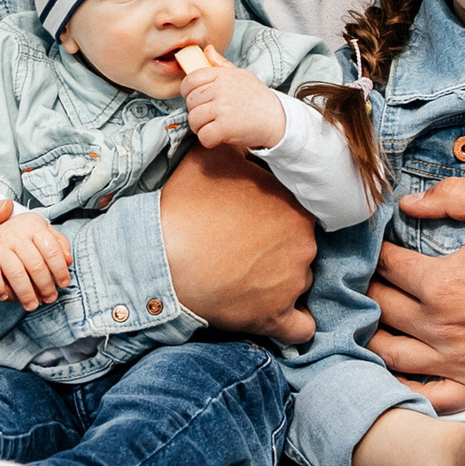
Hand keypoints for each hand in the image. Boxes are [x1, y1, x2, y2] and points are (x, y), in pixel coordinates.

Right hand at [0, 209, 75, 307]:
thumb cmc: (24, 237)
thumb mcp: (44, 233)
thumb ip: (59, 245)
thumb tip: (68, 261)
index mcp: (33, 225)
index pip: (51, 250)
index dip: (60, 270)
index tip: (63, 284)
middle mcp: (15, 233)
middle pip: (35, 265)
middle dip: (45, 286)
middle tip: (49, 298)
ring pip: (16, 273)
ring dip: (26, 293)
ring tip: (32, 304)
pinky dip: (0, 290)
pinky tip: (6, 297)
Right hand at [160, 142, 317, 345]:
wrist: (160, 258)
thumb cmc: (184, 207)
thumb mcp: (209, 158)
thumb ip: (236, 147)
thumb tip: (242, 138)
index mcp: (294, 205)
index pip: (297, 211)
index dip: (274, 215)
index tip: (252, 220)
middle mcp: (304, 243)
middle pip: (299, 246)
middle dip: (276, 247)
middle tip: (242, 248)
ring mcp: (294, 283)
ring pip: (298, 281)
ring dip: (278, 281)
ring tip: (242, 278)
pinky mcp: (276, 318)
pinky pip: (301, 328)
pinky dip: (292, 323)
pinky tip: (277, 315)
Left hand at [178, 50, 287, 156]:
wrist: (278, 119)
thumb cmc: (258, 98)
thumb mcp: (242, 76)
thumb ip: (222, 65)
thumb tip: (207, 50)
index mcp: (223, 75)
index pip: (191, 79)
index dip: (188, 91)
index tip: (195, 99)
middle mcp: (221, 89)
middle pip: (191, 102)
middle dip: (196, 111)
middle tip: (209, 116)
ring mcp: (222, 108)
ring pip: (194, 119)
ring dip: (200, 127)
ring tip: (213, 126)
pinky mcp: (225, 127)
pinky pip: (203, 135)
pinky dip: (208, 140)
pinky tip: (218, 137)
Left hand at [368, 178, 464, 409]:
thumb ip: (453, 195)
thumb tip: (408, 203)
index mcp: (443, 283)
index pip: (386, 266)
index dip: (375, 252)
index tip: (377, 246)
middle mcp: (442, 327)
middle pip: (380, 308)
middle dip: (367, 290)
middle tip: (366, 279)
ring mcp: (457, 363)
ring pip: (390, 355)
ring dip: (371, 335)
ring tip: (369, 320)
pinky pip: (424, 397)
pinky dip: (400, 385)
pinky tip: (393, 369)